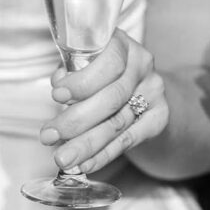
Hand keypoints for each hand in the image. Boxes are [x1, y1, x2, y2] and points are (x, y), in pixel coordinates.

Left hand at [39, 29, 168, 173]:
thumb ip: (73, 72)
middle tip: (49, 136)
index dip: (82, 81)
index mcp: (123, 45)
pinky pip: (128, 140)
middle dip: (76, 120)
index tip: (57, 96)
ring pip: (118, 123)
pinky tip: (85, 163)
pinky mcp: (160, 117)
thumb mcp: (87, 63)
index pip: (109, 62)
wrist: (142, 90)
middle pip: (112, 97)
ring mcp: (154, 92)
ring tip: (63, 158)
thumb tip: (58, 87)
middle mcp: (143, 65)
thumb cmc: (102, 75)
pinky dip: (104, 154)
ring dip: (86, 144)